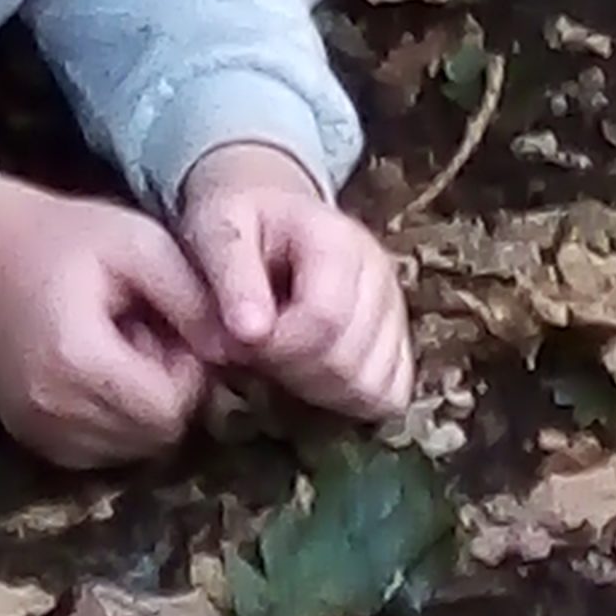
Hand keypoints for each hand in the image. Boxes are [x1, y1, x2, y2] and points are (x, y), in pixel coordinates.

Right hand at [0, 174, 218, 467]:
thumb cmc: (66, 238)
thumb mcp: (141, 245)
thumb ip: (193, 299)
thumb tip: (236, 350)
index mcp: (78, 361)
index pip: (170, 408)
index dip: (189, 369)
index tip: (173, 325)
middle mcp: (52, 411)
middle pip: (154, 435)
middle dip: (169, 390)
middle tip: (150, 334)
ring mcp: (36, 432)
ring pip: (131, 449)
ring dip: (143, 407)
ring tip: (123, 348)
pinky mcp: (31, 439)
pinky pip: (100, 452)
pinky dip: (115, 419)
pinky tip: (102, 370)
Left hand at [178, 143, 412, 423]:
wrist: (269, 215)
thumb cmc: (239, 224)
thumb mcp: (216, 229)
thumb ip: (232, 279)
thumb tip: (252, 334)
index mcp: (338, 240)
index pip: (324, 320)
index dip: (275, 348)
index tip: (240, 341)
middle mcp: (380, 273)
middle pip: (348, 361)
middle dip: (290, 373)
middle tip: (254, 352)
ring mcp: (395, 307)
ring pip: (371, 386)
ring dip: (316, 390)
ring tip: (281, 359)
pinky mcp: (400, 338)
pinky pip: (391, 395)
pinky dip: (349, 400)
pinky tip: (313, 375)